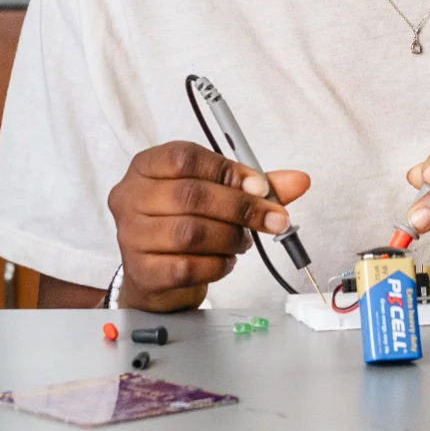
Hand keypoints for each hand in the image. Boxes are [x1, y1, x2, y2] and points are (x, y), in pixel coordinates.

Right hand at [108, 140, 309, 311]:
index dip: (228, 171)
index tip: (261, 187)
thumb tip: (299, 181)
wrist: (156, 273)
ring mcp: (131, 236)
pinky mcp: (141, 272)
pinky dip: (218, 264)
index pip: (185, 157)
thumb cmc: (185, 221)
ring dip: (230, 237)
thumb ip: (255, 185)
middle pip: (190, 195)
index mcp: (146, 166)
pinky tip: (226, 260)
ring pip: (190, 232)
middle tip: (271, 219)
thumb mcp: (217, 192)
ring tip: (242, 241)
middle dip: (240, 208)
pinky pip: (188, 266)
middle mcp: (130, 197)